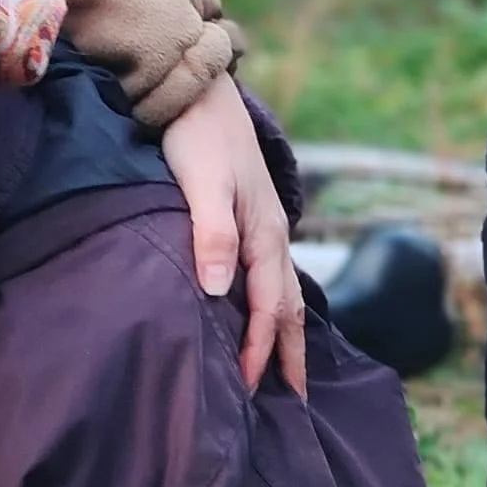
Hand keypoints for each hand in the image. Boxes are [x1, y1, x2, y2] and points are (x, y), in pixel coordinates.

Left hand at [161, 72, 305, 396]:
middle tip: (291, 399)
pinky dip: (270, 301)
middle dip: (290, 353)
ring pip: (280, 288)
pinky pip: (267, 271)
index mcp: (262, 232)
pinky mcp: (246, 213)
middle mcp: (270, 232)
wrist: (195, 86)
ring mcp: (261, 223)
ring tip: (282, 367)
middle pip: (287, 305)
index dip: (261, 351)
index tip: (252, 391)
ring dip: (284, 330)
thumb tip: (218, 292)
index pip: (268, 308)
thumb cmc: (195, 133)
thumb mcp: (200, 182)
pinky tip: (258, 307)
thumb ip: (211, 233)